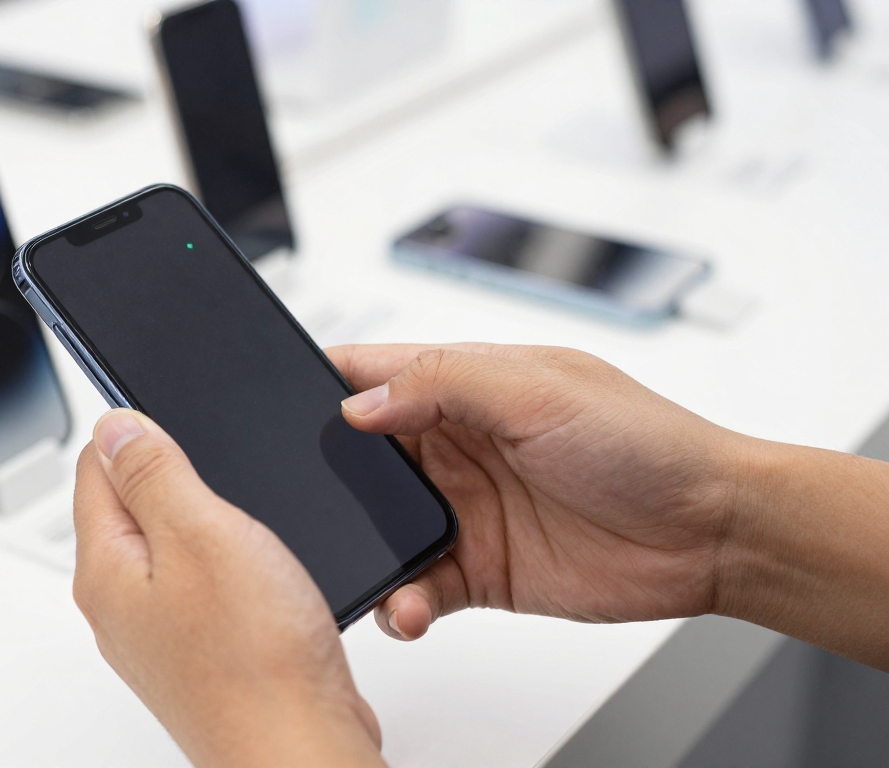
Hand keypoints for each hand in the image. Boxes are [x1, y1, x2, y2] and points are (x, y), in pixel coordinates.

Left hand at [72, 409, 385, 767]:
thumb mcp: (202, 533)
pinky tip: (264, 569)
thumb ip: (153, 473)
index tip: (179, 417)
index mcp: (105, 568)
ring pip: (174, 544)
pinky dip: (232, 563)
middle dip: (177, 475)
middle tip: (227, 474)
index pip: (94, 465)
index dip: (137, 428)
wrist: (299, 748)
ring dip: (210, 521)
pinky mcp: (202, 649)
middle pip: (132, 504)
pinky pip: (205, 583)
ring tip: (251, 523)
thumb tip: (114, 424)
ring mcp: (160, 631)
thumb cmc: (256, 660)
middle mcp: (122, 604)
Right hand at [329, 343, 744, 639]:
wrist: (711, 534)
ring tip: (372, 566)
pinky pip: (415, 586)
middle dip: (329, 482)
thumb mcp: (540, 390)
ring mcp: (463, 509)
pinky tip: (411, 606)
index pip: (371, 373)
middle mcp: (455, 445)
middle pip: (359, 457)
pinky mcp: (476, 570)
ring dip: (365, 549)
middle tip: (314, 505)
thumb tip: (359, 403)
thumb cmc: (646, 444)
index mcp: (464, 385)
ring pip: (379, 528)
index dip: (323, 384)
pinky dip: (401, 601)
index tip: (278, 405)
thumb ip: (443, 384)